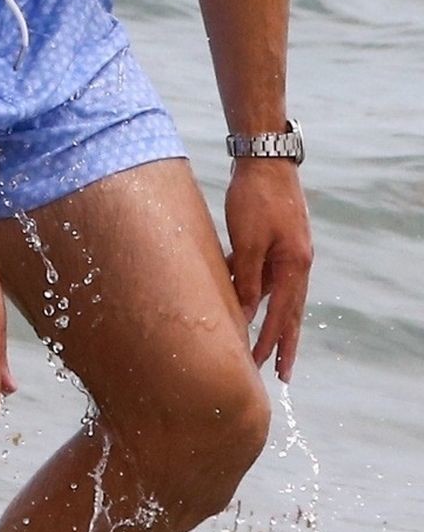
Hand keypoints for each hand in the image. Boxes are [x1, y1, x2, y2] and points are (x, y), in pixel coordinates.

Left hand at [224, 159, 312, 380]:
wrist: (264, 158)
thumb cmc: (254, 198)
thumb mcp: (247, 242)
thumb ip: (246, 279)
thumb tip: (243, 314)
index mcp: (295, 266)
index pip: (282, 315)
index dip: (271, 342)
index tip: (261, 366)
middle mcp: (297, 262)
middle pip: (289, 311)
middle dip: (282, 342)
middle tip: (281, 373)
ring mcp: (289, 251)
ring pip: (274, 291)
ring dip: (263, 314)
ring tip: (252, 339)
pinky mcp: (277, 239)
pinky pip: (264, 271)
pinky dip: (251, 283)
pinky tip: (233, 288)